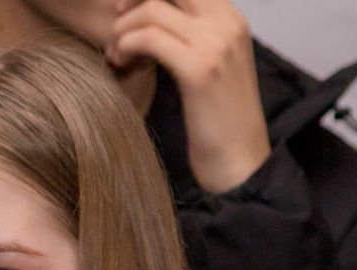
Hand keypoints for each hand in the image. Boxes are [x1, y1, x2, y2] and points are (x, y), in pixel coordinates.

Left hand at [105, 0, 269, 192]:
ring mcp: (216, 44)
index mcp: (232, 20)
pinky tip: (121, 64)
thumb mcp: (212, 68)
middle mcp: (227, 24)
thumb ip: (192, 39)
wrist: (241, 165)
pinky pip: (150, 38)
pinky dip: (126, 46)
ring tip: (116, 57)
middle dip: (134, 1)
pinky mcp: (199, 69)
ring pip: (153, 10)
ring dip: (123, 30)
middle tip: (116, 26)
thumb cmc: (220, 124)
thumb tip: (151, 22)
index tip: (127, 11)